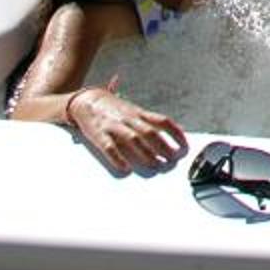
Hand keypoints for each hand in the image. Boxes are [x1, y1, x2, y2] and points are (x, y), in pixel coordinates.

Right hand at [67, 78, 185, 172]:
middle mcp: (129, 118)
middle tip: (173, 160)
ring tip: (156, 166)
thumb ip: (153, 119)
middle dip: (164, 147)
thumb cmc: (113, 109)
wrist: (86, 101)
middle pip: (150, 133)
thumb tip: (177, 127)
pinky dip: (118, 158)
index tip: (184, 146)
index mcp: (139, 112)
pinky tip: (126, 169)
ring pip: (133, 140)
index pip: (163, 121)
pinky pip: (109, 147)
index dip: (176, 133)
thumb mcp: (135, 110)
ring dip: (146, 154)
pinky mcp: (99, 135)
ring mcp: (114, 126)